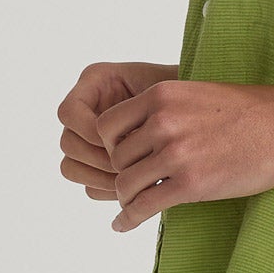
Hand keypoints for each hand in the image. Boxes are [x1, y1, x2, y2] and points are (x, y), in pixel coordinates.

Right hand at [57, 61, 179, 205]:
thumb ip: (141, 109)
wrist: (206, 114)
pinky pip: (88, 185)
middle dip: (99, 159)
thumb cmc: (187, 96)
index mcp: (96, 81)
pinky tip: (136, 191)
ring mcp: (88, 138)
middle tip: (132, 168)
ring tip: (137, 181)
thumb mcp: (166, 96)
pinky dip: (108, 190)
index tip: (124, 140)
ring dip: (102, 179)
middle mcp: (86, 109)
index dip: (90, 130)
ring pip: (72, 168)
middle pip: (68, 143)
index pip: (69, 112)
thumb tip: (123, 147)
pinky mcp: (98, 164)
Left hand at [96, 80, 273, 232]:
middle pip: (116, 157)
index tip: (123, 156)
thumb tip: (140, 132)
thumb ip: (166, 109)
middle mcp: (163, 121)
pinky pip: (143, 206)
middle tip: (134, 184)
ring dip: (126, 198)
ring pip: (125, 184)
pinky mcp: (190, 184)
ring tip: (132, 205)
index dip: (109, 144)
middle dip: (123, 172)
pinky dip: (127, 219)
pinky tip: (122, 225)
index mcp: (162, 95)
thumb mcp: (200, 95)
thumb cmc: (251, 113)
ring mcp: (176, 153)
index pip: (108, 124)